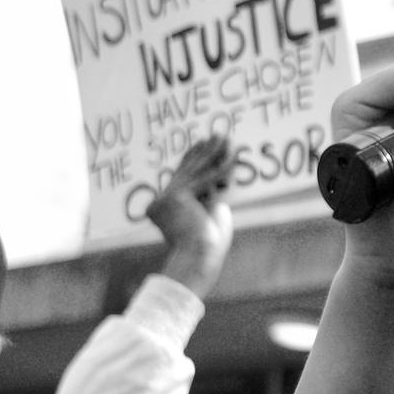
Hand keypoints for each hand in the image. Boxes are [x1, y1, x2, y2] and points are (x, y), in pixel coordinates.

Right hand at [149, 135, 237, 295]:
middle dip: (206, 152)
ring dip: (213, 153)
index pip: (180, 177)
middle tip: (218, 135)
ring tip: (225, 138)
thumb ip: (208, 198)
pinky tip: (233, 156)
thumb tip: (221, 183)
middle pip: (188, 170)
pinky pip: (205, 179)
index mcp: (162, 207)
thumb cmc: (207, 246)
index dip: (193, 158)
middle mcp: (160, 201)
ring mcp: (166, 198)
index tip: (204, 143)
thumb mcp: (206, 217)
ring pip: (196, 171)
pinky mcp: (177, 197)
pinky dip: (222, 168)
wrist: (198, 258)